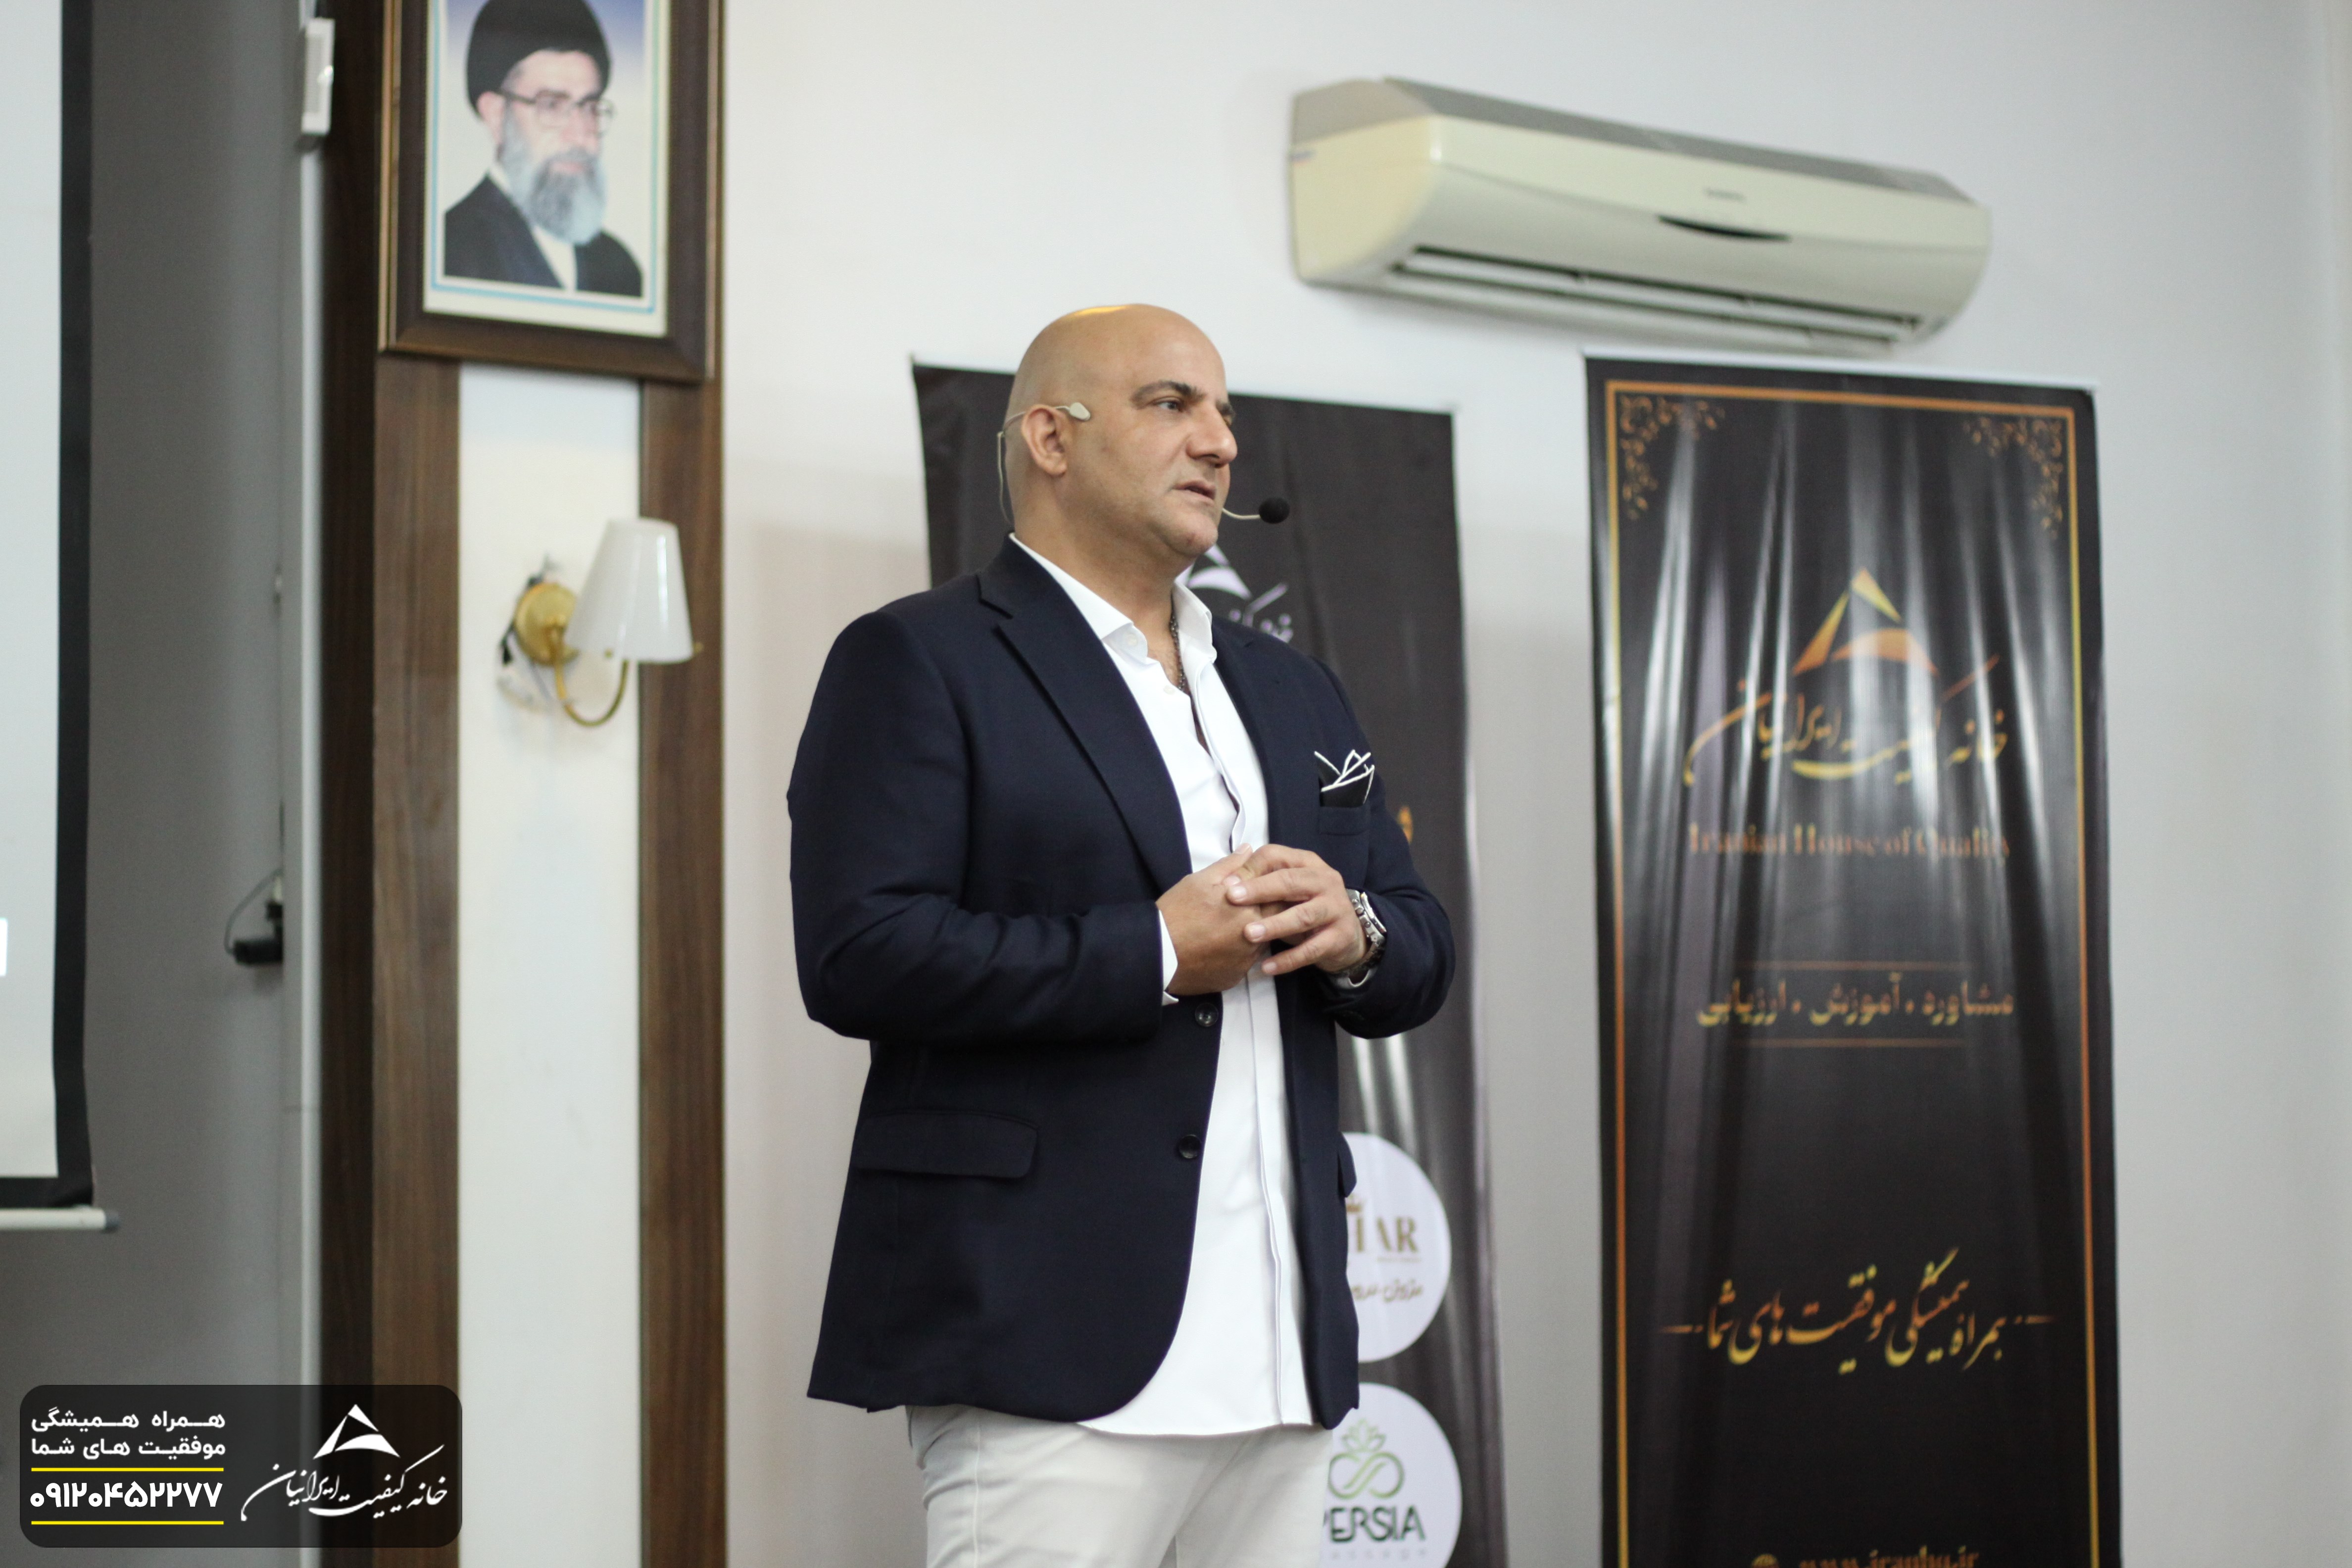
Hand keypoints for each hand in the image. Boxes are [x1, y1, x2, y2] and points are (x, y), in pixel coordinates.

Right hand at [1157, 846, 1273, 995]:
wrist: (1157, 952)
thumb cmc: (1176, 912)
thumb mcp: (1199, 881)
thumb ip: (1229, 865)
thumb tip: (1248, 850)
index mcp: (1249, 907)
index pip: (1276, 896)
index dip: (1271, 891)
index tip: (1261, 889)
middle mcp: (1254, 935)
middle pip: (1275, 921)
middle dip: (1266, 914)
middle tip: (1246, 909)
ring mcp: (1246, 959)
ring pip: (1261, 943)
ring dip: (1254, 934)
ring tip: (1230, 928)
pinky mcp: (1236, 977)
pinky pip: (1245, 963)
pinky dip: (1238, 954)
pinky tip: (1221, 947)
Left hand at [1224, 843, 1367, 977]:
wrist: (1347, 936)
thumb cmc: (1306, 907)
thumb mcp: (1287, 891)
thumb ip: (1262, 881)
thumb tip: (1227, 876)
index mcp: (1308, 863)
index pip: (1277, 856)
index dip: (1251, 868)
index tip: (1225, 883)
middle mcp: (1325, 881)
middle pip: (1290, 881)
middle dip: (1259, 890)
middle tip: (1232, 899)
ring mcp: (1336, 908)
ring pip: (1303, 915)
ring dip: (1274, 925)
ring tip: (1249, 935)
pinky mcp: (1340, 937)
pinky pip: (1311, 949)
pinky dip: (1288, 959)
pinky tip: (1267, 967)